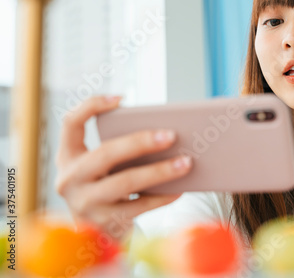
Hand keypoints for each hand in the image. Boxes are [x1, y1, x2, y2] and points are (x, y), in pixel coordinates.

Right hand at [55, 95, 192, 240]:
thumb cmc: (107, 186)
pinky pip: (139, 208)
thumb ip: (120, 149)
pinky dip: (162, 197)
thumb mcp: (102, 167)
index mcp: (68, 156)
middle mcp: (70, 179)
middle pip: (105, 154)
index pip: (70, 122)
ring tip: (186, 163)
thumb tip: (164, 133)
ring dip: (160, 172)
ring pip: (125, 183)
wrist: (96, 233)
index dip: (92, 106)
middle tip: (171, 135)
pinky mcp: (104, 224)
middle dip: (140, 142)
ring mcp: (85, 204)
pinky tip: (180, 188)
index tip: (121, 98)